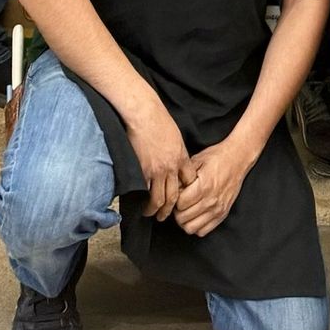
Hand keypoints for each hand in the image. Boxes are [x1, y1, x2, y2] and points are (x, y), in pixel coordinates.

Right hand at [125, 94, 192, 219]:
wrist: (144, 114)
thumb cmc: (159, 120)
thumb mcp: (175, 136)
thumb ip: (177, 151)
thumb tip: (176, 161)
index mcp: (181, 157)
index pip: (188, 181)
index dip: (186, 192)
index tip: (182, 198)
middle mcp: (171, 167)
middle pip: (174, 196)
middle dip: (170, 209)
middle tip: (165, 216)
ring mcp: (156, 170)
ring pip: (159, 198)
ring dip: (156, 210)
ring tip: (151, 214)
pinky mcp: (142, 170)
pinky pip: (145, 191)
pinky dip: (143, 200)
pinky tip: (140, 203)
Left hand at [171, 138, 252, 236]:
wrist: (238, 159)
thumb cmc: (218, 157)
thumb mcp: (197, 160)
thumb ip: (183, 176)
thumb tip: (171, 189)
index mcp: (204, 186)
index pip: (180, 204)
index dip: (175, 199)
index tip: (177, 194)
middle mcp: (211, 200)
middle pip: (183, 218)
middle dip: (177, 211)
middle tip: (180, 202)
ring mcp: (217, 209)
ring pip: (191, 228)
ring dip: (185, 220)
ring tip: (186, 210)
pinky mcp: (222, 214)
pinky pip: (203, 231)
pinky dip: (196, 226)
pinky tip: (195, 215)